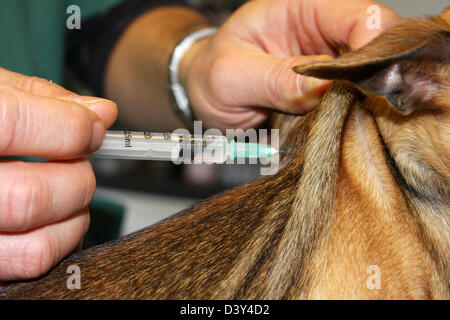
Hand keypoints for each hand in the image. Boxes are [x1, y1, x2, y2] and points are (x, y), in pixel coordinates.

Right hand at [0, 68, 116, 280]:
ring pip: (36, 247)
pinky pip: (31, 264)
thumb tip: (102, 113)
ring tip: (66, 192)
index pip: (13, 124)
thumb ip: (42, 98)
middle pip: (30, 196)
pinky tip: (51, 218)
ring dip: (72, 217)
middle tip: (79, 163)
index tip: (94, 129)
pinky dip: (58, 241)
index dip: (70, 128)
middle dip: (77, 179)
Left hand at [181, 0, 400, 129]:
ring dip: (367, 103)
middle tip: (365, 112)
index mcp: (300, 9)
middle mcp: (322, 33)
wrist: (205, 95)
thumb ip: (274, 80)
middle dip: (378, 79)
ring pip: (372, 78)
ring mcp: (329, 64)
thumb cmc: (213, 75)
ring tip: (350, 125)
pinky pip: (355, 103)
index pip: (359, 16)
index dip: (373, 48)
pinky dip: (355, 118)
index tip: (364, 86)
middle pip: (378, 46)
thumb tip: (324, 88)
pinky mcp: (328, 93)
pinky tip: (344, 130)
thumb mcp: (231, 77)